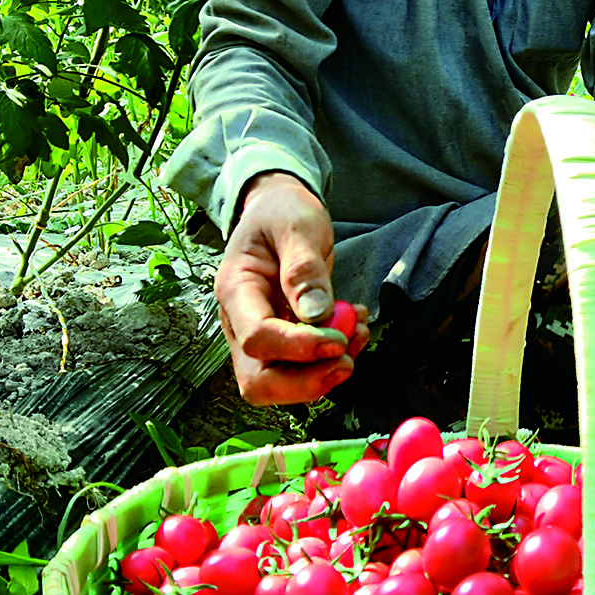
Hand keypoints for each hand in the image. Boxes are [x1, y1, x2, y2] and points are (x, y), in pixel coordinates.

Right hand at [214, 172, 369, 404]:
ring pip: (282, 384)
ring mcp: (261, 336)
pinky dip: (334, 360)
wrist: (280, 210)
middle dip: (306, 383)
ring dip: (325, 373)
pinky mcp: (284, 342)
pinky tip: (357, 329)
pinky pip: (305, 369)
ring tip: (359, 333)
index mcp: (235, 290)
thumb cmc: (283, 213)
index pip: (256, 338)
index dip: (298, 347)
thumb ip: (304, 270)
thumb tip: (317, 316)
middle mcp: (240, 323)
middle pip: (259, 380)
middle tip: (347, 361)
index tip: (338, 339)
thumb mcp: (297, 227)